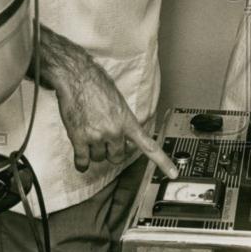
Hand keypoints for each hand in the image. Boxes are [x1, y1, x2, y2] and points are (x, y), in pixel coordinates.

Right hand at [54, 52, 177, 177]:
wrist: (77, 78)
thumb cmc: (97, 84)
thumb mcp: (119, 102)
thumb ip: (123, 120)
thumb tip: (123, 133)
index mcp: (128, 121)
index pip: (149, 145)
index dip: (162, 161)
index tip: (173, 173)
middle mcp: (114, 131)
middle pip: (117, 157)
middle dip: (112, 151)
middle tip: (104, 140)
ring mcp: (97, 136)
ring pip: (98, 158)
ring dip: (94, 152)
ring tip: (89, 135)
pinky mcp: (79, 139)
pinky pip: (82, 161)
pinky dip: (81, 163)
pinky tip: (81, 159)